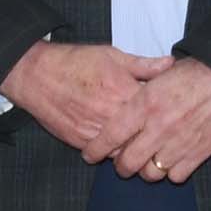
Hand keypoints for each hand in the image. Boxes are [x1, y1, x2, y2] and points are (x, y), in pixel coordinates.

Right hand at [5, 41, 173, 162]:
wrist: (36, 75)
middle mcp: (111, 115)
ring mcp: (95, 131)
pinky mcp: (81, 142)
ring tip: (143, 145)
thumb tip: (171, 64)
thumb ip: (144, 65)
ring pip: (126, 151)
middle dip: (155, 138)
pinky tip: (120, 146)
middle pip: (144, 137)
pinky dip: (114, 152)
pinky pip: (105, 155)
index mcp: (124, 91)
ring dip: (135, 149)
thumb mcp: (112, 55)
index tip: (174, 114)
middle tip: (164, 137)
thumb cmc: (75, 62)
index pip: (157, 111)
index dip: (168, 114)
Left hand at [108, 57, 210, 184]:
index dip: (96, 149)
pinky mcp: (199, 153)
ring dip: (146, 170)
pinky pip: (176, 175)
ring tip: (147, 163)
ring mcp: (179, 142)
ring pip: (151, 173)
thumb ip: (139, 94)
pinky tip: (171, 162)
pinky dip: (172, 172)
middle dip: (120, 167)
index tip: (90, 154)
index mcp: (145, 103)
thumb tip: (121, 100)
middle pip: (128, 162)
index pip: (111, 135)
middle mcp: (159, 126)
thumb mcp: (162, 73)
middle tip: (121, 163)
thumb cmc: (198, 71)